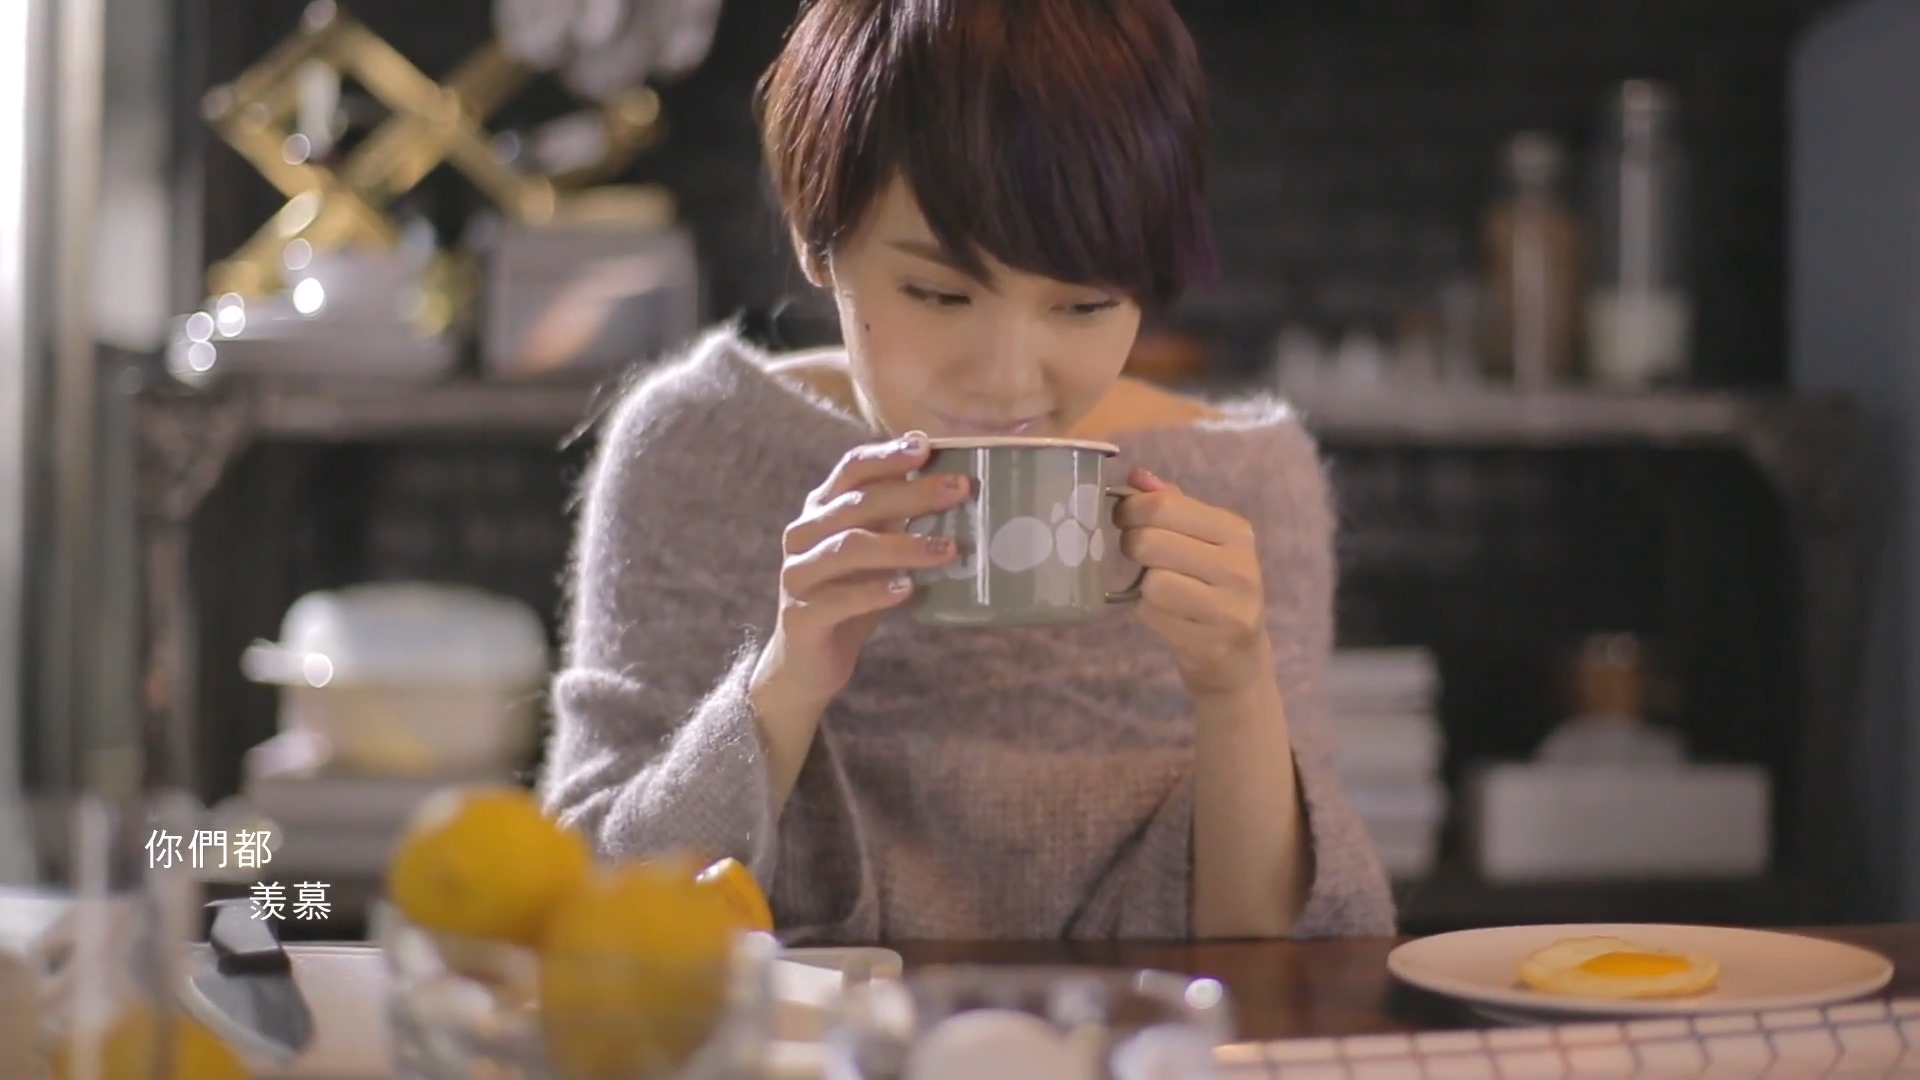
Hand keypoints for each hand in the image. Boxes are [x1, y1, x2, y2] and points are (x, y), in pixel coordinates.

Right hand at [753, 431, 968, 712]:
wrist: (808, 662)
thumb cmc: (852, 595)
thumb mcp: (877, 553)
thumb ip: (899, 519)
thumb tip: (949, 480)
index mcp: (821, 510)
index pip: (852, 469)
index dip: (887, 455)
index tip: (926, 446)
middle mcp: (803, 534)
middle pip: (858, 504)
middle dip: (912, 494)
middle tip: (958, 490)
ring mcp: (797, 575)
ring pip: (850, 547)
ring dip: (903, 545)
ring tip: (948, 548)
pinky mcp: (800, 615)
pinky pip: (840, 599)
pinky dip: (876, 592)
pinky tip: (907, 590)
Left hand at [1116, 466, 1272, 697]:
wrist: (1239, 658)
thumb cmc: (1213, 587)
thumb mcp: (1203, 540)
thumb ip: (1172, 505)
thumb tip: (1136, 476)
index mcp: (1236, 532)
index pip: (1164, 506)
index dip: (1130, 509)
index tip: (1123, 517)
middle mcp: (1240, 567)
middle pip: (1151, 542)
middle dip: (1131, 545)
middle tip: (1136, 552)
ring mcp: (1229, 609)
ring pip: (1151, 582)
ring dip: (1142, 586)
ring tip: (1156, 586)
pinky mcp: (1211, 643)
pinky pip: (1153, 615)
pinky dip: (1147, 612)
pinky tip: (1165, 613)